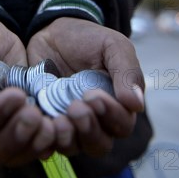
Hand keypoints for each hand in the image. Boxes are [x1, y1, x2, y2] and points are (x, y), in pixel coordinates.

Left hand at [26, 17, 144, 157]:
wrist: (52, 30)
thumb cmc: (88, 38)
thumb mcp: (112, 46)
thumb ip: (127, 72)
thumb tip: (136, 105)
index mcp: (117, 104)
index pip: (121, 125)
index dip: (110, 115)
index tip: (93, 96)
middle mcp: (95, 120)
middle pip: (99, 144)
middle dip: (89, 130)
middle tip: (75, 107)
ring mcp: (69, 123)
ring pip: (74, 147)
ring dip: (68, 138)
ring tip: (58, 119)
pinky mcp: (46, 121)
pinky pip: (46, 142)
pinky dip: (45, 139)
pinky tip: (42, 123)